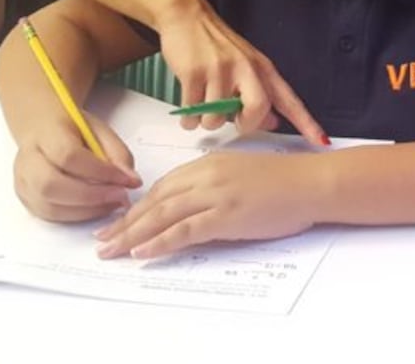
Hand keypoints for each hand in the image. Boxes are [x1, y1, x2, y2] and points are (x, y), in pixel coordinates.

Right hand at [12, 112, 140, 222]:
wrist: (43, 130)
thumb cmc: (73, 130)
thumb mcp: (100, 131)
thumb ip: (118, 153)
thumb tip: (131, 180)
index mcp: (45, 134)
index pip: (68, 156)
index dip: (100, 171)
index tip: (126, 179)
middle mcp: (27, 160)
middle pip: (51, 185)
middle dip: (91, 196)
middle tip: (120, 196)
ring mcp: (23, 182)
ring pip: (49, 207)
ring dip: (86, 210)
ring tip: (113, 203)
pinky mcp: (26, 199)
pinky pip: (50, 216)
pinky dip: (77, 216)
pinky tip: (97, 208)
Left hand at [94, 151, 320, 259]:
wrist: (312, 183)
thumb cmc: (284, 180)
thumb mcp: (241, 173)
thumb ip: (214, 186)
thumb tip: (193, 209)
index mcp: (209, 162)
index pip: (163, 186)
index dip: (138, 206)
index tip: (120, 221)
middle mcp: (206, 175)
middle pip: (156, 200)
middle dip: (125, 221)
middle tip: (102, 240)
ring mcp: (215, 194)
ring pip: (163, 214)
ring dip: (132, 234)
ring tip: (111, 250)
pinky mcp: (226, 215)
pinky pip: (184, 230)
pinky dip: (160, 242)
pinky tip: (142, 252)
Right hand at [157, 1, 327, 142]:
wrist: (188, 16)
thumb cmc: (217, 44)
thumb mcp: (247, 65)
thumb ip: (261, 93)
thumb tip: (273, 123)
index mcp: (263, 68)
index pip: (289, 100)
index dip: (306, 122)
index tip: (321, 140)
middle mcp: (246, 68)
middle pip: (258, 109)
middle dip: (245, 124)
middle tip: (234, 121)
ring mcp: (220, 70)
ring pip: (217, 118)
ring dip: (207, 120)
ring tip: (203, 102)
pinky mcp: (194, 73)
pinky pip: (192, 113)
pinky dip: (188, 117)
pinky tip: (189, 104)